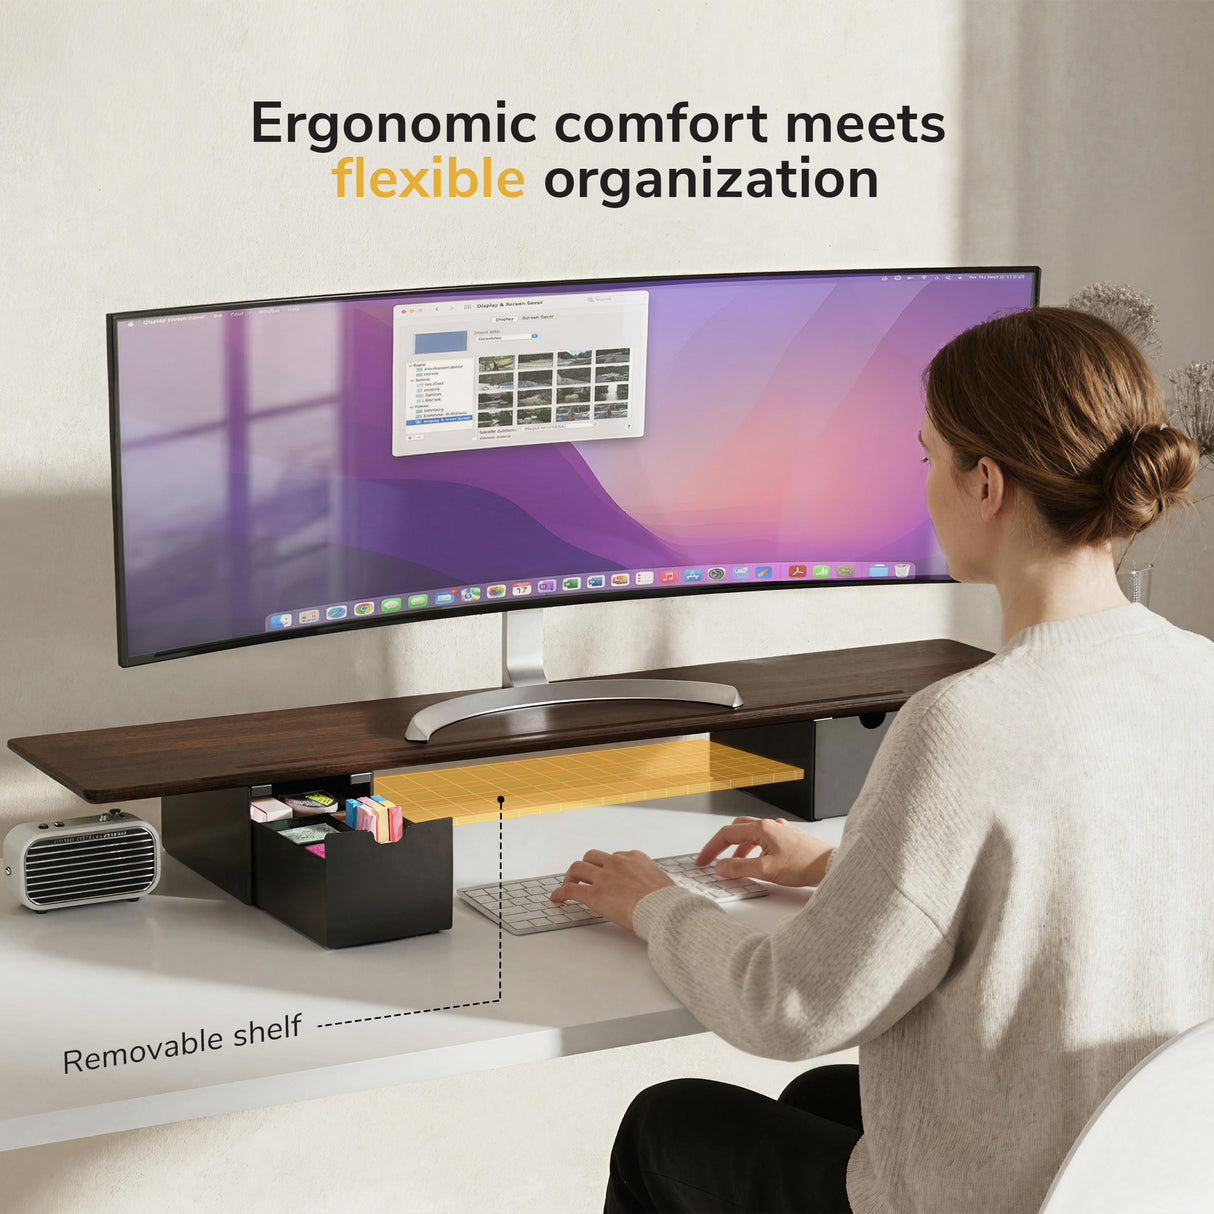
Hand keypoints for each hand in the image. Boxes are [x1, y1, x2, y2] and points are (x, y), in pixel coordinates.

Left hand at [549, 849, 675, 932]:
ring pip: (578, 867)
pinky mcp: (595, 894)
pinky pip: (571, 889)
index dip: (608, 866)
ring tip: (568, 884)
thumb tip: (656, 890)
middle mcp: (617, 863)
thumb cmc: (668, 902)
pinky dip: (561, 892)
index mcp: (635, 858)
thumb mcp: (663, 882)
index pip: (616, 856)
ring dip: (571, 875)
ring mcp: (604, 877)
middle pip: (592, 856)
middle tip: (582, 876)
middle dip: (586, 865)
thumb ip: (652, 881)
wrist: (664, 910)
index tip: (606, 874)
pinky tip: (557, 898)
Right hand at [695, 816, 832, 887]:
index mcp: (762, 828)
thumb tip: (721, 867)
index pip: (727, 834)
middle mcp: (770, 826)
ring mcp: (779, 832)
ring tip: (733, 866)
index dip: (711, 848)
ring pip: (750, 836)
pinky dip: (752, 851)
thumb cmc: (804, 865)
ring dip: (738, 849)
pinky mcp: (787, 840)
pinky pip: (762, 841)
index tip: (703, 861)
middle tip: (713, 859)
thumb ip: (739, 868)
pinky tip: (755, 863)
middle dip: (722, 844)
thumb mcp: (766, 870)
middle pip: (737, 830)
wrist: (831, 867)